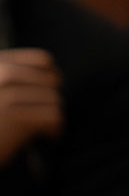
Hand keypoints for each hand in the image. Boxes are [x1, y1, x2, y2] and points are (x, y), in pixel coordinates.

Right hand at [0, 49, 64, 166]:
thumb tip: (55, 76)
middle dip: (53, 98)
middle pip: (52, 81)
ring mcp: (9, 96)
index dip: (53, 75)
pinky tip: (49, 135)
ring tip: (46, 128)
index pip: (43, 60)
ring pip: (55, 100)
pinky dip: (55, 128)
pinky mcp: (17, 118)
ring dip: (54, 116)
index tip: (54, 88)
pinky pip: (54, 117)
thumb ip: (13, 77)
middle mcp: (4, 75)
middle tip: (48, 115)